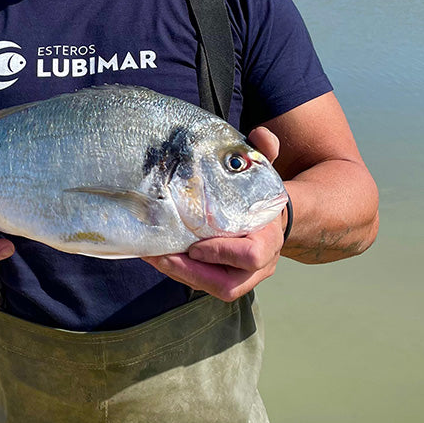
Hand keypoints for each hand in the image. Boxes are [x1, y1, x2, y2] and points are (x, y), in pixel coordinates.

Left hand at [143, 124, 284, 301]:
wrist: (270, 218)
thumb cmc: (261, 194)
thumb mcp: (265, 173)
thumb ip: (264, 153)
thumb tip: (262, 135)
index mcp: (269, 239)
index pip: (251, 255)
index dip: (223, 252)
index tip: (196, 245)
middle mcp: (259, 265)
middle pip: (229, 284)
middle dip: (193, 273)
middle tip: (163, 256)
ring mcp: (242, 277)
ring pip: (213, 288)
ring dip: (181, 275)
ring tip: (153, 256)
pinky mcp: (223, 278)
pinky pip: (202, 283)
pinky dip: (179, 272)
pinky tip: (156, 254)